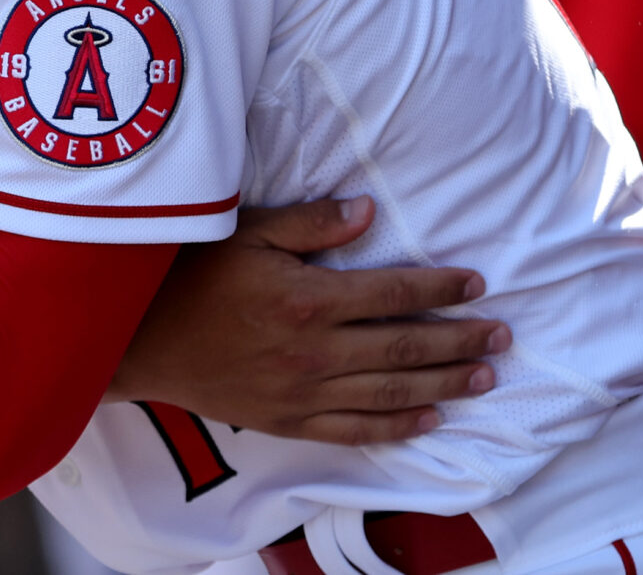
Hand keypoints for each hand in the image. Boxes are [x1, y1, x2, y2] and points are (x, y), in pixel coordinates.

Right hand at [108, 196, 508, 444]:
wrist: (140, 340)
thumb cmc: (190, 275)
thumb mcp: (246, 231)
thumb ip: (311, 224)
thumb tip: (368, 211)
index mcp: (308, 299)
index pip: (394, 293)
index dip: (440, 288)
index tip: (476, 284)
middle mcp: (315, 351)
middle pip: (405, 347)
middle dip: (460, 340)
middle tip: (502, 336)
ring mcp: (304, 393)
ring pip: (392, 392)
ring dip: (444, 384)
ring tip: (484, 377)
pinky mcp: (289, 422)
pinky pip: (356, 430)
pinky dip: (398, 427)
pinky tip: (430, 419)